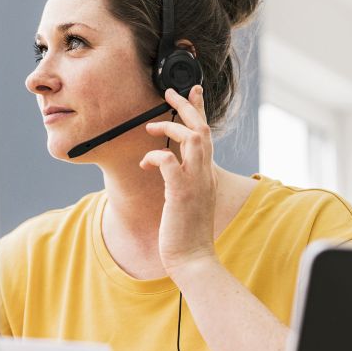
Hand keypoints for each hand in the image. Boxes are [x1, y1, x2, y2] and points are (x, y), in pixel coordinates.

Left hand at [140, 86, 219, 273]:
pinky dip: (155, 156)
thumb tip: (169, 165)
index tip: (192, 90)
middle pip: (202, 130)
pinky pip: (170, 163)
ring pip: (193, 140)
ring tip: (150, 128)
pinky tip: (145, 162)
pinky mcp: (181, 194)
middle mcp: (205, 175)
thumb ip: (182, 180)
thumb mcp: (187, 200)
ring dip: (171, 128)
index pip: (206, 135)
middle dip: (186, 107)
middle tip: (170, 92)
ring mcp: (196, 183)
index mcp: (206, 175)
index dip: (199, 110)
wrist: (194, 259)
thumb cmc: (186, 233)